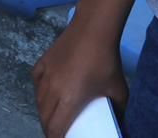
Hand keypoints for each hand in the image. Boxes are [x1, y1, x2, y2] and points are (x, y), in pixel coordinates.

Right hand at [32, 20, 129, 137]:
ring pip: (38, 101)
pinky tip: (47, 92)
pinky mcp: (42, 63)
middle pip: (44, 117)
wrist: (92, 30)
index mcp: (69, 100)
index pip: (55, 128)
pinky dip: (40, 92)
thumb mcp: (119, 91)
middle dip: (50, 128)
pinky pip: (36, 83)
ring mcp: (45, 76)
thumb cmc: (106, 62)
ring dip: (44, 112)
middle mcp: (52, 90)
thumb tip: (122, 123)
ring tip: (53, 116)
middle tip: (59, 132)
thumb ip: (119, 110)